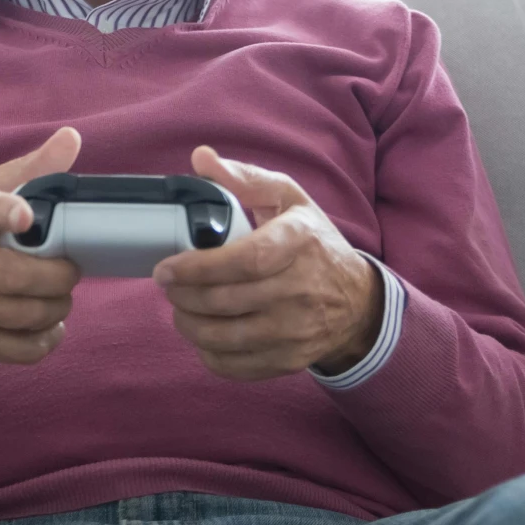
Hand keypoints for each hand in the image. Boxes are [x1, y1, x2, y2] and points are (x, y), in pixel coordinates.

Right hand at [0, 127, 84, 375]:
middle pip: (22, 277)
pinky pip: (23, 349)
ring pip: (29, 314)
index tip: (26, 217)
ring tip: (57, 295)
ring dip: (58, 306)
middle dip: (61, 275)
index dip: (4, 213)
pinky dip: (47, 338)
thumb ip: (28, 171)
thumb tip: (71, 139)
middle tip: (67, 269)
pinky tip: (47, 325)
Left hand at [153, 146, 384, 380]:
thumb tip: (201, 158)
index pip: (245, 261)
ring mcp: (296, 330)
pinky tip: (202, 334)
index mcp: (299, 242)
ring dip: (189, 325)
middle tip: (167, 286)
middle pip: (226, 302)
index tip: (166, 268)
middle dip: (183, 296)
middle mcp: (301, 289)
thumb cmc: (315, 244)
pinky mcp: (290, 360)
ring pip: (225, 338)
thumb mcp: (289, 199)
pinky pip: (236, 366)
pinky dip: (208, 354)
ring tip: (180, 308)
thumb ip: (245, 178)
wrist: (357, 301)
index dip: (199, 268)